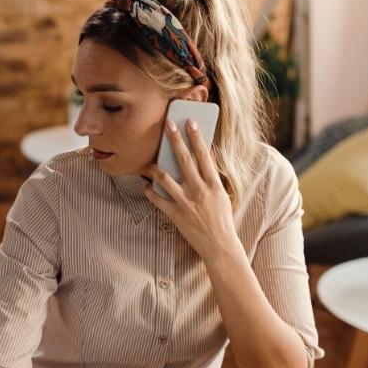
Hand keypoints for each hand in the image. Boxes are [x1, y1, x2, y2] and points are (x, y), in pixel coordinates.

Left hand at [142, 117, 243, 262]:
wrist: (219, 245)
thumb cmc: (222, 220)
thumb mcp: (222, 196)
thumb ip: (211, 178)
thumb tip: (203, 160)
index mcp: (213, 184)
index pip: (204, 155)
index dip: (196, 137)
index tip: (189, 123)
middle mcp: (198, 190)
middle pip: (184, 159)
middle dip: (175, 140)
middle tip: (168, 125)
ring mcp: (185, 202)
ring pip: (165, 178)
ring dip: (155, 167)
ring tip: (149, 161)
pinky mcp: (174, 214)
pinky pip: (157, 199)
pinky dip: (149, 192)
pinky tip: (146, 186)